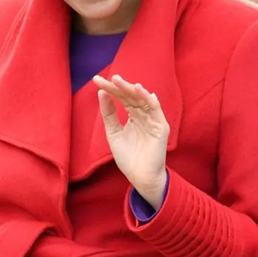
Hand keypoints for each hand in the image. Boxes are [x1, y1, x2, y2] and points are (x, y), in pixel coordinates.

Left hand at [93, 73, 169, 208]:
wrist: (140, 177)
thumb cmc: (129, 158)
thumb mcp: (113, 133)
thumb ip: (109, 114)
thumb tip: (102, 92)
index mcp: (134, 116)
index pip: (122, 98)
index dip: (110, 89)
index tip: (96, 80)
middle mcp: (144, 115)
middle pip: (131, 96)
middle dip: (119, 87)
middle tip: (106, 78)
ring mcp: (153, 120)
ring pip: (142, 99)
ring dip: (130, 89)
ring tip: (118, 80)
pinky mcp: (161, 127)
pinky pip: (155, 109)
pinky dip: (147, 98)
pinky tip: (138, 90)